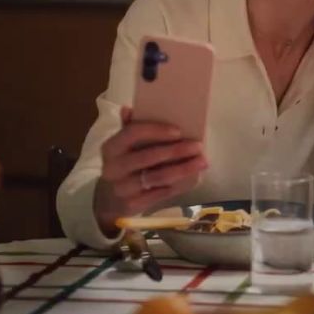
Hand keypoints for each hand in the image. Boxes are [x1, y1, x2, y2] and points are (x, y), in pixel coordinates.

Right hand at [91, 106, 207, 236]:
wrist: (110, 199)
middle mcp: (113, 168)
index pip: (132, 133)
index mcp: (111, 147)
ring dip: (184, 169)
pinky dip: (180, 184)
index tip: (179, 131)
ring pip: (158, 177)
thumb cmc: (124, 165)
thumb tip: (129, 109)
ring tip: (203, 162)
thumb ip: (129, 128)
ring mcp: (122, 188)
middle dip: (177, 151)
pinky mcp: (133, 204)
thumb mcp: (122, 147)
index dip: (156, 131)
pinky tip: (194, 177)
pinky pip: (162, 193)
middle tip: (198, 146)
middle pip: (149, 157)